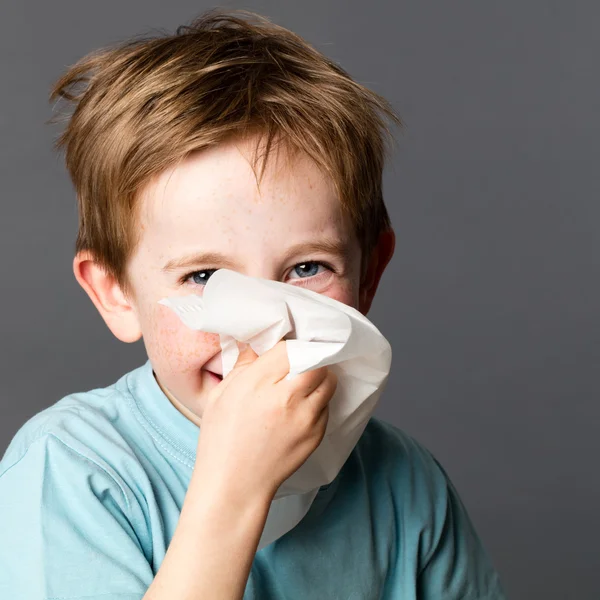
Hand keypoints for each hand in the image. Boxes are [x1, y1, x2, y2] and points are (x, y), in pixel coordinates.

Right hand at [191, 340, 336, 501]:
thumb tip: (258, 344)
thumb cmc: (221, 439)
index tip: (285, 348)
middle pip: (317, 361)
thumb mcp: (221, 395)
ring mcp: (306, 418)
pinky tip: (302, 406)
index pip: (289, 347)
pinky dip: (319, 400)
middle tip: (302, 360)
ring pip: (329, 382)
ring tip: (304, 381)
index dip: (289, 344)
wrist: (234, 485)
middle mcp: (287, 398)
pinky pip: (327, 406)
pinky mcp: (316, 435)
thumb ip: (243, 365)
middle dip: (312, 357)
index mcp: (258, 383)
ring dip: (320, 377)